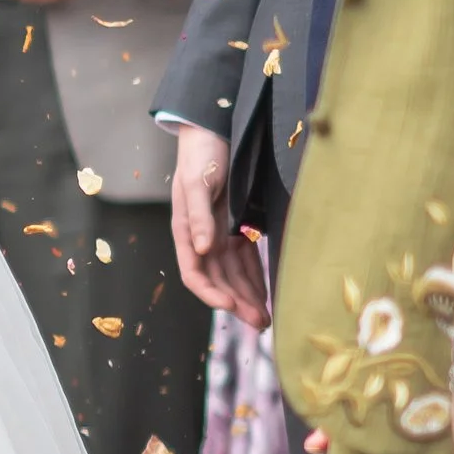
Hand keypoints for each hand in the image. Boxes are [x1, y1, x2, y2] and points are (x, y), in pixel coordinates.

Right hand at [171, 120, 269, 323]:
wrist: (214, 130)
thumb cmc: (201, 154)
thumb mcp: (197, 181)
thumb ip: (198, 216)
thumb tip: (200, 249)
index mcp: (185, 231)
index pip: (195, 273)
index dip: (211, 293)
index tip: (231, 306)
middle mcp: (200, 238)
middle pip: (218, 280)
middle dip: (238, 302)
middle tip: (261, 322)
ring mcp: (217, 233)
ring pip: (233, 274)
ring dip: (248, 295)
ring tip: (267, 317)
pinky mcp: (234, 226)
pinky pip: (245, 258)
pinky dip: (255, 276)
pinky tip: (267, 291)